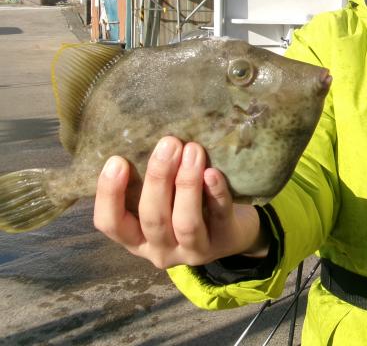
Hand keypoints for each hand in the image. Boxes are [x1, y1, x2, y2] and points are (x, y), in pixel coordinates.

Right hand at [94, 136, 266, 268]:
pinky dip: (216, 194)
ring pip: (186, 223)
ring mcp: (194, 250)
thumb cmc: (188, 207)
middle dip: (158, 178)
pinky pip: (220, 216)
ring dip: (187, 184)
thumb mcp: (162, 200)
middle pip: (153, 219)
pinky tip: (213, 173)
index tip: (116, 160)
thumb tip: (138, 137)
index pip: (111, 224)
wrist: (235, 232)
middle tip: (168, 143)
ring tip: (192, 150)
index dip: (110, 196)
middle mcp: (161, 250)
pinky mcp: (225, 241)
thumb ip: (148, 182)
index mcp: (137, 239)